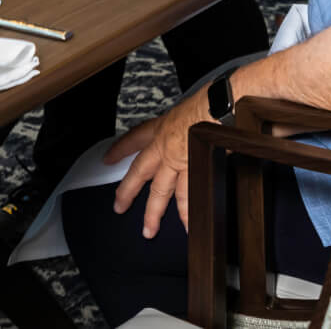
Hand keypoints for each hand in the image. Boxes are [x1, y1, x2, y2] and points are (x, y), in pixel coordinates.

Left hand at [103, 87, 211, 236]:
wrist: (222, 104)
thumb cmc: (209, 100)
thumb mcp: (189, 107)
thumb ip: (185, 124)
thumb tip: (193, 128)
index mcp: (162, 127)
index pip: (134, 139)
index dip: (120, 150)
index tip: (108, 159)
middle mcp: (165, 147)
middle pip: (140, 173)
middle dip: (127, 191)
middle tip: (119, 207)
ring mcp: (179, 162)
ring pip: (162, 192)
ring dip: (155, 213)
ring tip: (149, 230)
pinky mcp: (195, 172)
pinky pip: (190, 197)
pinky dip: (190, 213)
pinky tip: (187, 227)